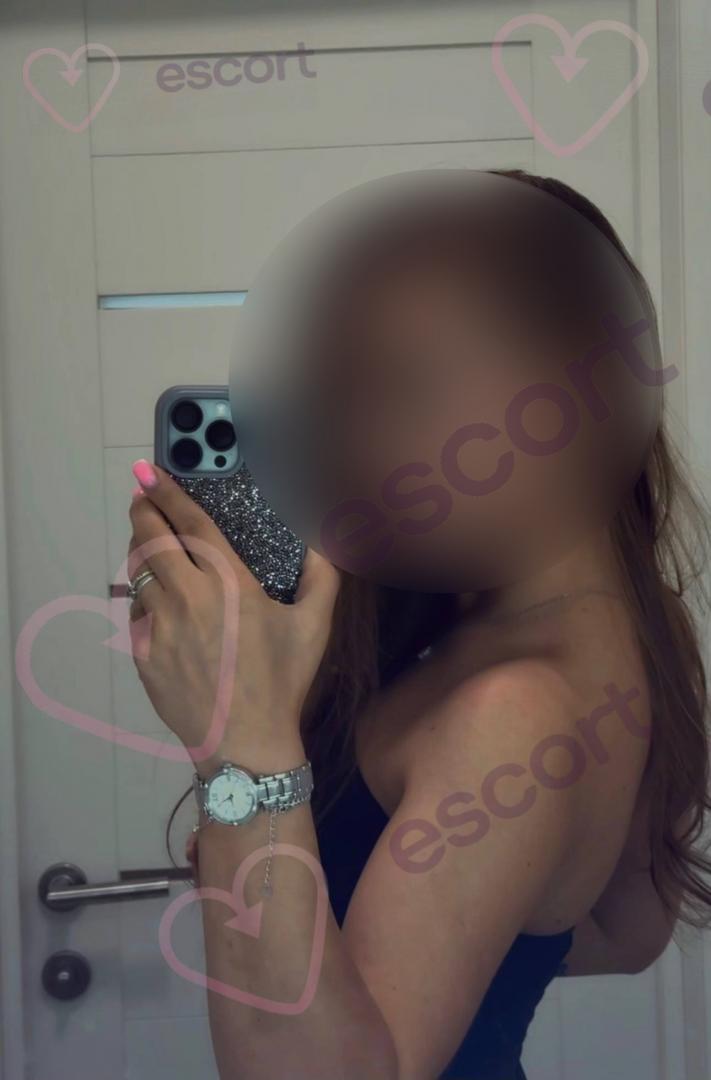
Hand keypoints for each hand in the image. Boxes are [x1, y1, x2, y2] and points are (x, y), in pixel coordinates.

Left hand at [126, 461, 339, 771]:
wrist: (245, 744)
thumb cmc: (283, 682)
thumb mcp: (314, 625)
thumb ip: (323, 574)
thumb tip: (325, 537)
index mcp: (228, 583)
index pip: (190, 523)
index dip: (168, 492)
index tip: (151, 472)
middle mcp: (188, 597)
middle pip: (151, 539)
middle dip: (143, 511)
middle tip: (142, 496)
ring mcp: (159, 626)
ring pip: (138, 573)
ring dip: (140, 550)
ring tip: (148, 540)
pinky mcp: (142, 654)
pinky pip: (137, 613)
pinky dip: (144, 598)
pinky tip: (157, 600)